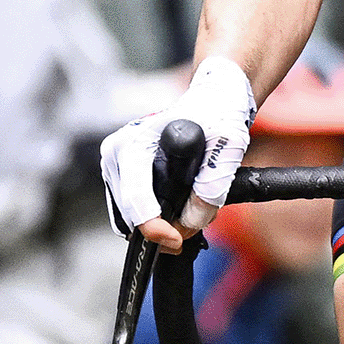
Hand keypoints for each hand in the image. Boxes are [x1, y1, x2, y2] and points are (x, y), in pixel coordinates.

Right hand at [101, 52, 254, 248]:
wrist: (211, 103)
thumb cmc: (217, 116)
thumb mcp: (228, 146)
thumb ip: (211, 187)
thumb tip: (188, 223)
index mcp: (135, 142)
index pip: (135, 196)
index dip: (154, 226)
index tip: (177, 239)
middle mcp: (117, 154)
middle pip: (132, 216)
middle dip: (166, 226)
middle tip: (199, 216)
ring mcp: (115, 167)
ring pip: (132, 220)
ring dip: (163, 223)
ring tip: (194, 203)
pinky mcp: (121, 179)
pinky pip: (134, 215)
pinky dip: (157, 218)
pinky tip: (180, 202)